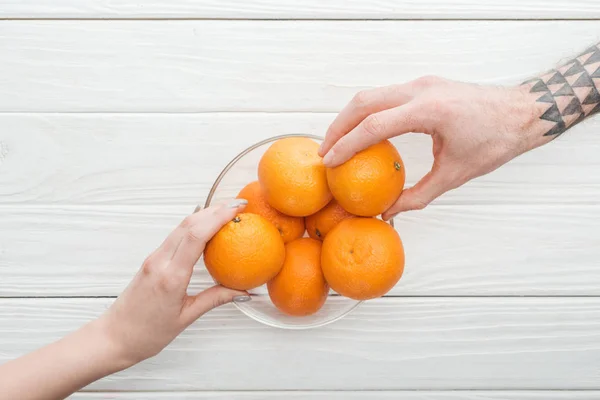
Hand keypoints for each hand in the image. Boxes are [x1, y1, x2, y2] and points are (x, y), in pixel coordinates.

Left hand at [96, 199, 249, 366]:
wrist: (114, 337)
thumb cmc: (146, 333)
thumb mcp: (187, 317)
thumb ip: (215, 299)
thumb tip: (241, 292)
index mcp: (171, 277)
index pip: (196, 236)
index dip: (218, 218)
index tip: (236, 210)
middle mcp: (160, 262)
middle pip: (189, 224)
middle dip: (215, 210)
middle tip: (237, 205)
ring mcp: (153, 259)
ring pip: (181, 227)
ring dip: (204, 215)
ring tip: (226, 212)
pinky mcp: (151, 260)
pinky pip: (175, 237)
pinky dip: (194, 227)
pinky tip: (206, 228)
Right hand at [319, 76, 541, 218]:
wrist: (522, 112)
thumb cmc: (495, 142)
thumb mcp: (455, 175)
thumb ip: (418, 195)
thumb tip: (389, 212)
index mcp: (430, 110)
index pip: (374, 125)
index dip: (347, 144)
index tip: (329, 162)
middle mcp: (422, 90)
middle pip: (363, 102)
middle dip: (338, 126)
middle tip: (324, 152)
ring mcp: (422, 83)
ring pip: (371, 94)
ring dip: (349, 117)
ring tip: (336, 143)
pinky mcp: (424, 85)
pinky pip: (385, 95)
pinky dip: (366, 112)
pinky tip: (362, 133)